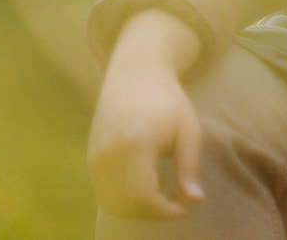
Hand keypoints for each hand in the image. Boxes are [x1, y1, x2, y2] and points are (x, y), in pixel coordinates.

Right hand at [87, 9, 205, 218]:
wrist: (135, 74)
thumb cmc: (168, 100)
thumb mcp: (188, 130)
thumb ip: (190, 167)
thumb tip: (197, 201)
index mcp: (135, 144)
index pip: (142, 197)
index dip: (164, 211)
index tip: (185, 207)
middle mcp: (108, 154)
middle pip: (126, 206)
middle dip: (153, 212)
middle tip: (176, 198)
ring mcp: (95, 157)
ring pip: (112, 204)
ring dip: (138, 207)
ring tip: (161, 185)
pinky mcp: (90, 158)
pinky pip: (104, 193)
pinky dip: (124, 198)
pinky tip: (145, 179)